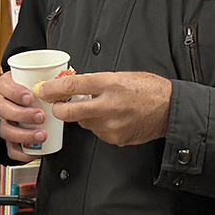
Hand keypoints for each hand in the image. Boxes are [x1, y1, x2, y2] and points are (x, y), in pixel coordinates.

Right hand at [0, 73, 48, 161]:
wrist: (27, 101)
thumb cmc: (32, 88)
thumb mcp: (36, 78)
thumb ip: (46, 78)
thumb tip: (66, 79)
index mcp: (6, 87)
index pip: (4, 87)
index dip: (15, 93)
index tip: (30, 97)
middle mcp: (3, 104)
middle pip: (4, 111)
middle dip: (23, 115)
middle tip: (40, 116)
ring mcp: (5, 122)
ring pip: (6, 130)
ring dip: (24, 134)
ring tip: (41, 134)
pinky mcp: (10, 138)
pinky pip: (10, 148)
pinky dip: (21, 152)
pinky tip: (34, 151)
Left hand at [44, 72, 172, 146]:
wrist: (170, 109)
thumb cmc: (149, 90)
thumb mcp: (121, 76)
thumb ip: (97, 81)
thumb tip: (74, 85)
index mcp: (109, 84)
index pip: (71, 87)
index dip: (52, 89)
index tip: (44, 90)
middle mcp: (107, 106)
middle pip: (68, 112)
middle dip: (59, 109)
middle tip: (60, 105)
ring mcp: (111, 125)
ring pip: (83, 123)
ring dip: (85, 116)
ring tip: (102, 108)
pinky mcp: (115, 139)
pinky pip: (98, 132)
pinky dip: (100, 126)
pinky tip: (113, 119)